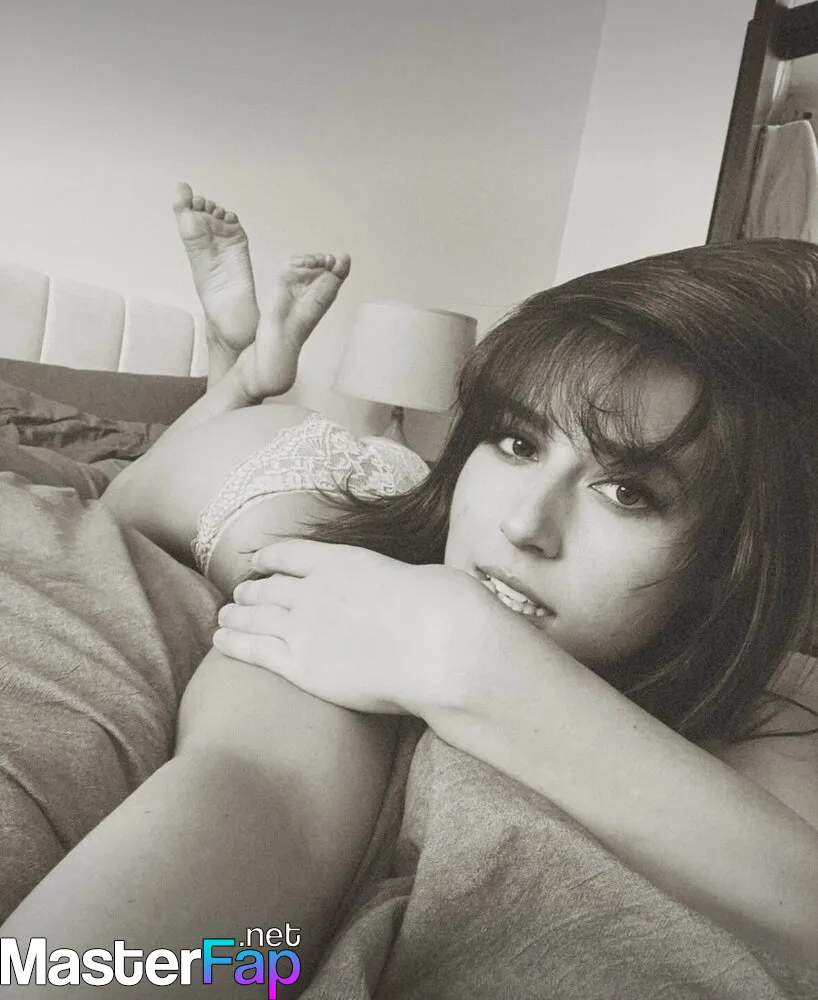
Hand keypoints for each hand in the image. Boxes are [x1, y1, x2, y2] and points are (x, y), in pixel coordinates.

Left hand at [212, 539, 502, 716]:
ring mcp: (304, 627)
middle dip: (252, 591)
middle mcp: (315, 589)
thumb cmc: (445, 610)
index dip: (271, 558)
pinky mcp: (302, 666)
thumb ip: (399, 583)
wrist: (439, 646)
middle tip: (240, 596)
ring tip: (225, 617)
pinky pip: (255, 650)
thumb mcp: (421, 577)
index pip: (292, 553)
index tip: (262, 563)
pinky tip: (221, 641)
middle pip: (268, 586)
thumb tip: (414, 589)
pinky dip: (233, 642)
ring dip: (236, 615)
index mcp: (343, 560)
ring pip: (254, 616)